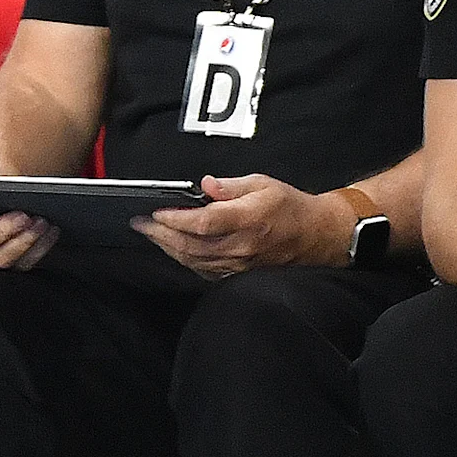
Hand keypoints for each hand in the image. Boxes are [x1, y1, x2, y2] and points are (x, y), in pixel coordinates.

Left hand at [133, 175, 345, 279]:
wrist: (317, 235)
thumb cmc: (290, 207)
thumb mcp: (263, 183)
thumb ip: (230, 186)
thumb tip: (205, 185)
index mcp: (247, 220)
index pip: (202, 223)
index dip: (175, 219)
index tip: (155, 212)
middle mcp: (241, 246)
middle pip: (190, 244)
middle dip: (160, 234)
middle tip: (139, 223)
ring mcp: (239, 264)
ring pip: (193, 260)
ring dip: (167, 247)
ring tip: (150, 233)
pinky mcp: (238, 273)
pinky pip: (204, 269)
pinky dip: (183, 259)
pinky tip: (172, 248)